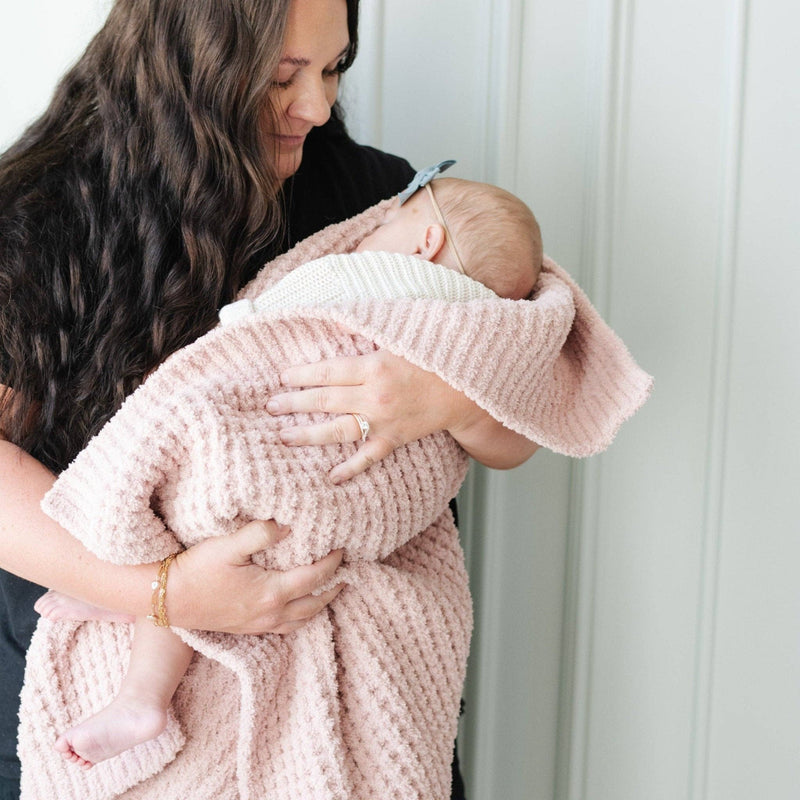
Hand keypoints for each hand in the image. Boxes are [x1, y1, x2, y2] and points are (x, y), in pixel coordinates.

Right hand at [167, 520, 343, 634]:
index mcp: (271, 593)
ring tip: (332, 588)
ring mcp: (259, 625)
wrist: (167, 599)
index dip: (332, 562)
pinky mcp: (248, 628)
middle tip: (347, 571)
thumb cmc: (197, 569)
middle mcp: (271, 613)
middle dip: (334, 586)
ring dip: (321, 603)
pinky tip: (300, 605)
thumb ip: (261, 533)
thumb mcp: (228, 545)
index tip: (343, 546)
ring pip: (303, 619)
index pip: (315, 577)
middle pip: (315, 603)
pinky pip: (286, 627)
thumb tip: (288, 525)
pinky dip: (302, 616)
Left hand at [267, 350, 479, 482]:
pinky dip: (349, 468)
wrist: (465, 387)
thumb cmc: (432, 356)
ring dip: (308, 435)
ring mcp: (384, 421)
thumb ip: (365, 329)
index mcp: (374, 366)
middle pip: (325, 400)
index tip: (281, 378)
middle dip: (294, 403)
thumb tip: (333, 320)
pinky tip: (329, 477)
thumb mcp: (399, 334)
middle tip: (269, 407)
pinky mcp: (395, 439)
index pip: (327, 371)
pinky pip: (368, 457)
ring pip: (338, 430)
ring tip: (283, 437)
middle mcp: (375, 396)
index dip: (301, 375)